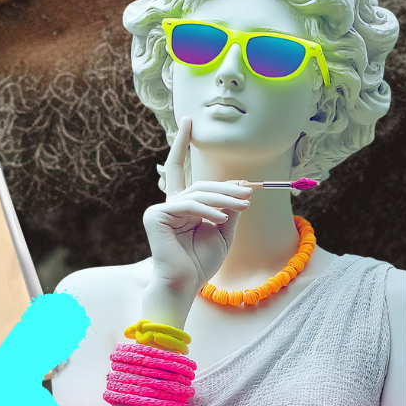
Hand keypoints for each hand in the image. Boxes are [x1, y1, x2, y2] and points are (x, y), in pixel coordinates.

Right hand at [140, 118, 252, 323]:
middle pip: (199, 183)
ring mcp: (160, 208)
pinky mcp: (157, 216)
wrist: (185, 284)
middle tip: (249, 193)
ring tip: (244, 205)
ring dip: (225, 199)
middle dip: (225, 187)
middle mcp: (169, 202)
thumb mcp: (223, 231)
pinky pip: (188, 207)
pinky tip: (222, 217)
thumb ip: (228, 209)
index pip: (180, 167)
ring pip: (197, 194)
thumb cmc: (202, 261)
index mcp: (181, 204)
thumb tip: (241, 188)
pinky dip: (208, 211)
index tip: (187, 120)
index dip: (182, 143)